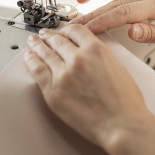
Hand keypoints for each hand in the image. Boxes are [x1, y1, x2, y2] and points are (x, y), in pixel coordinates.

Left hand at [22, 24, 151, 149]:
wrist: (122, 125)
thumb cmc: (126, 103)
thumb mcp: (118, 68)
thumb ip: (101, 57)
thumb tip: (90, 56)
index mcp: (96, 50)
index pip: (75, 31)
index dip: (66, 29)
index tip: (63, 31)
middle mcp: (78, 59)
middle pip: (58, 40)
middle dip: (49, 36)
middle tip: (44, 35)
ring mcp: (63, 75)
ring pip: (45, 53)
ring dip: (37, 45)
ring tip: (33, 42)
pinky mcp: (53, 92)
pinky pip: (37, 71)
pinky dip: (31, 61)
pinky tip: (29, 58)